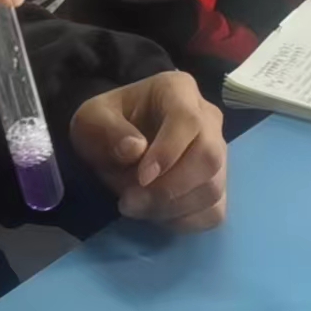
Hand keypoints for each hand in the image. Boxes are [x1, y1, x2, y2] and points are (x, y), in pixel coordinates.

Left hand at [71, 70, 226, 231]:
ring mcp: (218, 152)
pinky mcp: (217, 184)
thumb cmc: (107, 124)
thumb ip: (108, 130)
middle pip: (209, 158)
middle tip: (129, 201)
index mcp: (178, 90)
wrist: (115, 140)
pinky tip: (157, 214)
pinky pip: (214, 210)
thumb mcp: (91, 120)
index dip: (168, 152)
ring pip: (212, 187)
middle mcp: (208, 118)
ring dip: (172, 207)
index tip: (141, 177)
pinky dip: (185, 221)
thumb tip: (135, 149)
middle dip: (169, 188)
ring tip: (135, 206)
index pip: (188, 120)